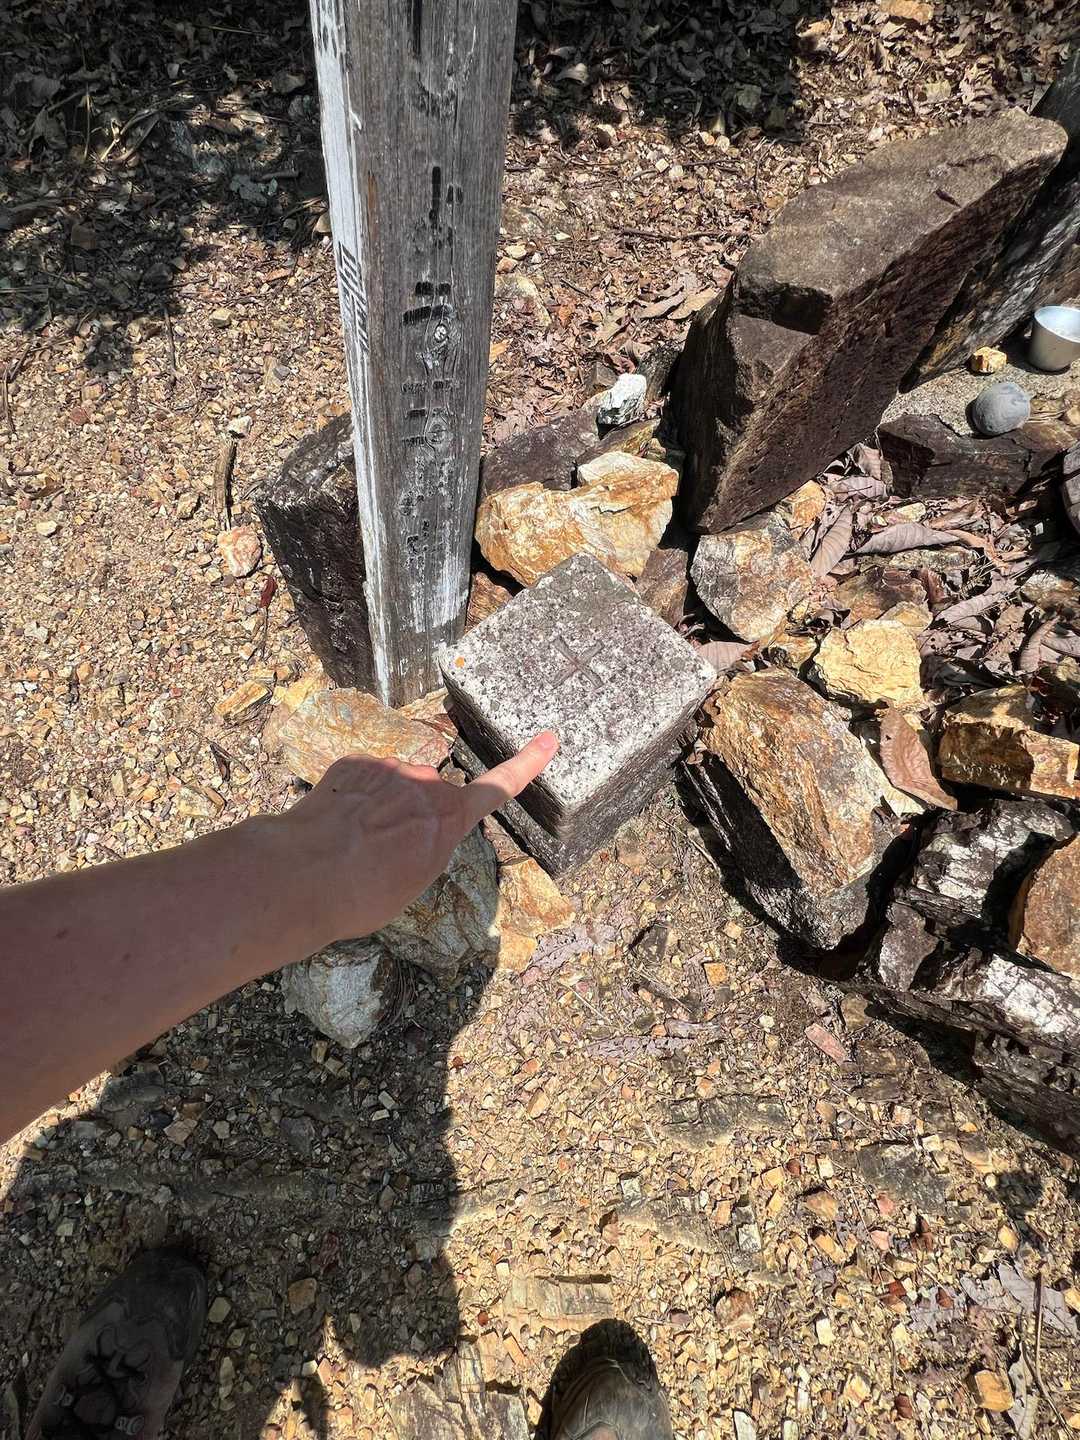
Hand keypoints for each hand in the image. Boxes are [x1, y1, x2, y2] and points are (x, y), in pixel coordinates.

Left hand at [279, 731, 558, 943]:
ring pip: (394, 786)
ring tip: (353, 843)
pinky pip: (363, 779)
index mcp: (448, 819)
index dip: (526, 764)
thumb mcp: (414, 882)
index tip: (548, 740)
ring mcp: (387, 769)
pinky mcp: (354, 764)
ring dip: (381, 807)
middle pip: (429, 797)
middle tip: (384, 854)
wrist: (305, 874)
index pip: (497, 787)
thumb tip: (416, 830)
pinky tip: (334, 824)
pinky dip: (353, 799)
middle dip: (413, 817)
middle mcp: (424, 785)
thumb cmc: (364, 893)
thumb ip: (427, 846)